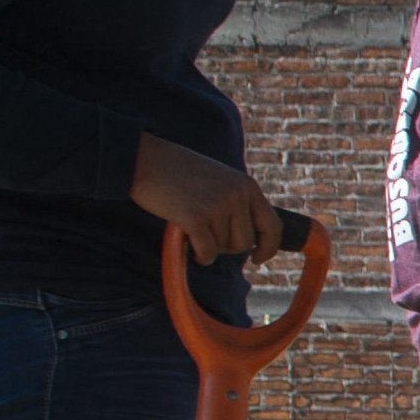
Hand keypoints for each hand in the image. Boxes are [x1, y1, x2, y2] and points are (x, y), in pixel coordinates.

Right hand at [129, 133, 281, 259]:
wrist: (146, 160)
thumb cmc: (180, 173)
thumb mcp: (221, 180)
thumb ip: (238, 202)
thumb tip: (252, 240)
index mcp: (247, 186)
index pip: (273, 226)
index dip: (268, 248)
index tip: (258, 259)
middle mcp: (237, 195)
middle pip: (245, 243)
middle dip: (227, 247)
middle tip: (207, 235)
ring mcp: (218, 205)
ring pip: (224, 248)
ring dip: (209, 247)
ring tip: (193, 229)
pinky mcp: (196, 218)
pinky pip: (208, 252)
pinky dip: (200, 256)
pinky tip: (190, 248)